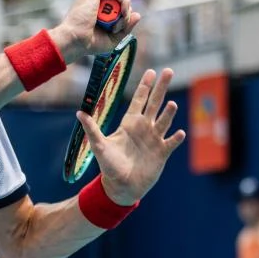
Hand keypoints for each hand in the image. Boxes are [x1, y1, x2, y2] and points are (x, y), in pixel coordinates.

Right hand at [48, 0, 139, 63]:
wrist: (75, 41)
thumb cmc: (89, 43)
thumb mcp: (113, 37)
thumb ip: (126, 27)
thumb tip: (138, 15)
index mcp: (94, 9)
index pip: (116, 6)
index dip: (123, 16)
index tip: (120, 29)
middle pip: (118, 1)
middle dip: (124, 14)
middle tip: (117, 28)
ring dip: (123, 11)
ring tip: (116, 24)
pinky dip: (124, 1)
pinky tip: (123, 12)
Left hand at [75, 68, 186, 204]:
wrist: (121, 186)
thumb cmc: (109, 165)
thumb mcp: (99, 146)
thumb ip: (92, 129)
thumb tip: (79, 112)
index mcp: (130, 124)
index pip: (139, 100)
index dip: (145, 86)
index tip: (151, 71)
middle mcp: (144, 128)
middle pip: (154, 104)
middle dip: (161, 88)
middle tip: (168, 71)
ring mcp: (154, 140)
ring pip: (164, 121)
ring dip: (168, 113)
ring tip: (171, 104)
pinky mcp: (162, 153)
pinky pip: (171, 143)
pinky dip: (175, 138)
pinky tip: (179, 132)